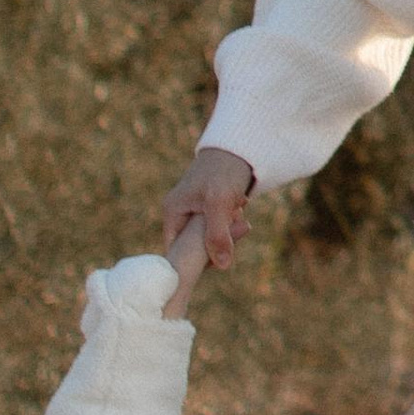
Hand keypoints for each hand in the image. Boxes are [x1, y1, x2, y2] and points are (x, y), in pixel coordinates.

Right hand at [163, 147, 254, 274]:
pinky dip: (232, 222)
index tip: (219, 256)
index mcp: (173, 212)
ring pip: (211, 238)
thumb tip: (222, 266)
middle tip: (239, 224)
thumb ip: (218, 234)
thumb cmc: (223, 171)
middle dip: (219, 241)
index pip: (177, 251)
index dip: (196, 260)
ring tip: (239, 208)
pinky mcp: (210, 210)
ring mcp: (195, 212)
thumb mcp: (219, 203)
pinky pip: (220, 228)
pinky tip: (240, 205)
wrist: (238, 147)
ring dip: (229, 230)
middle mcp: (180, 214)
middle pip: (196, 246)